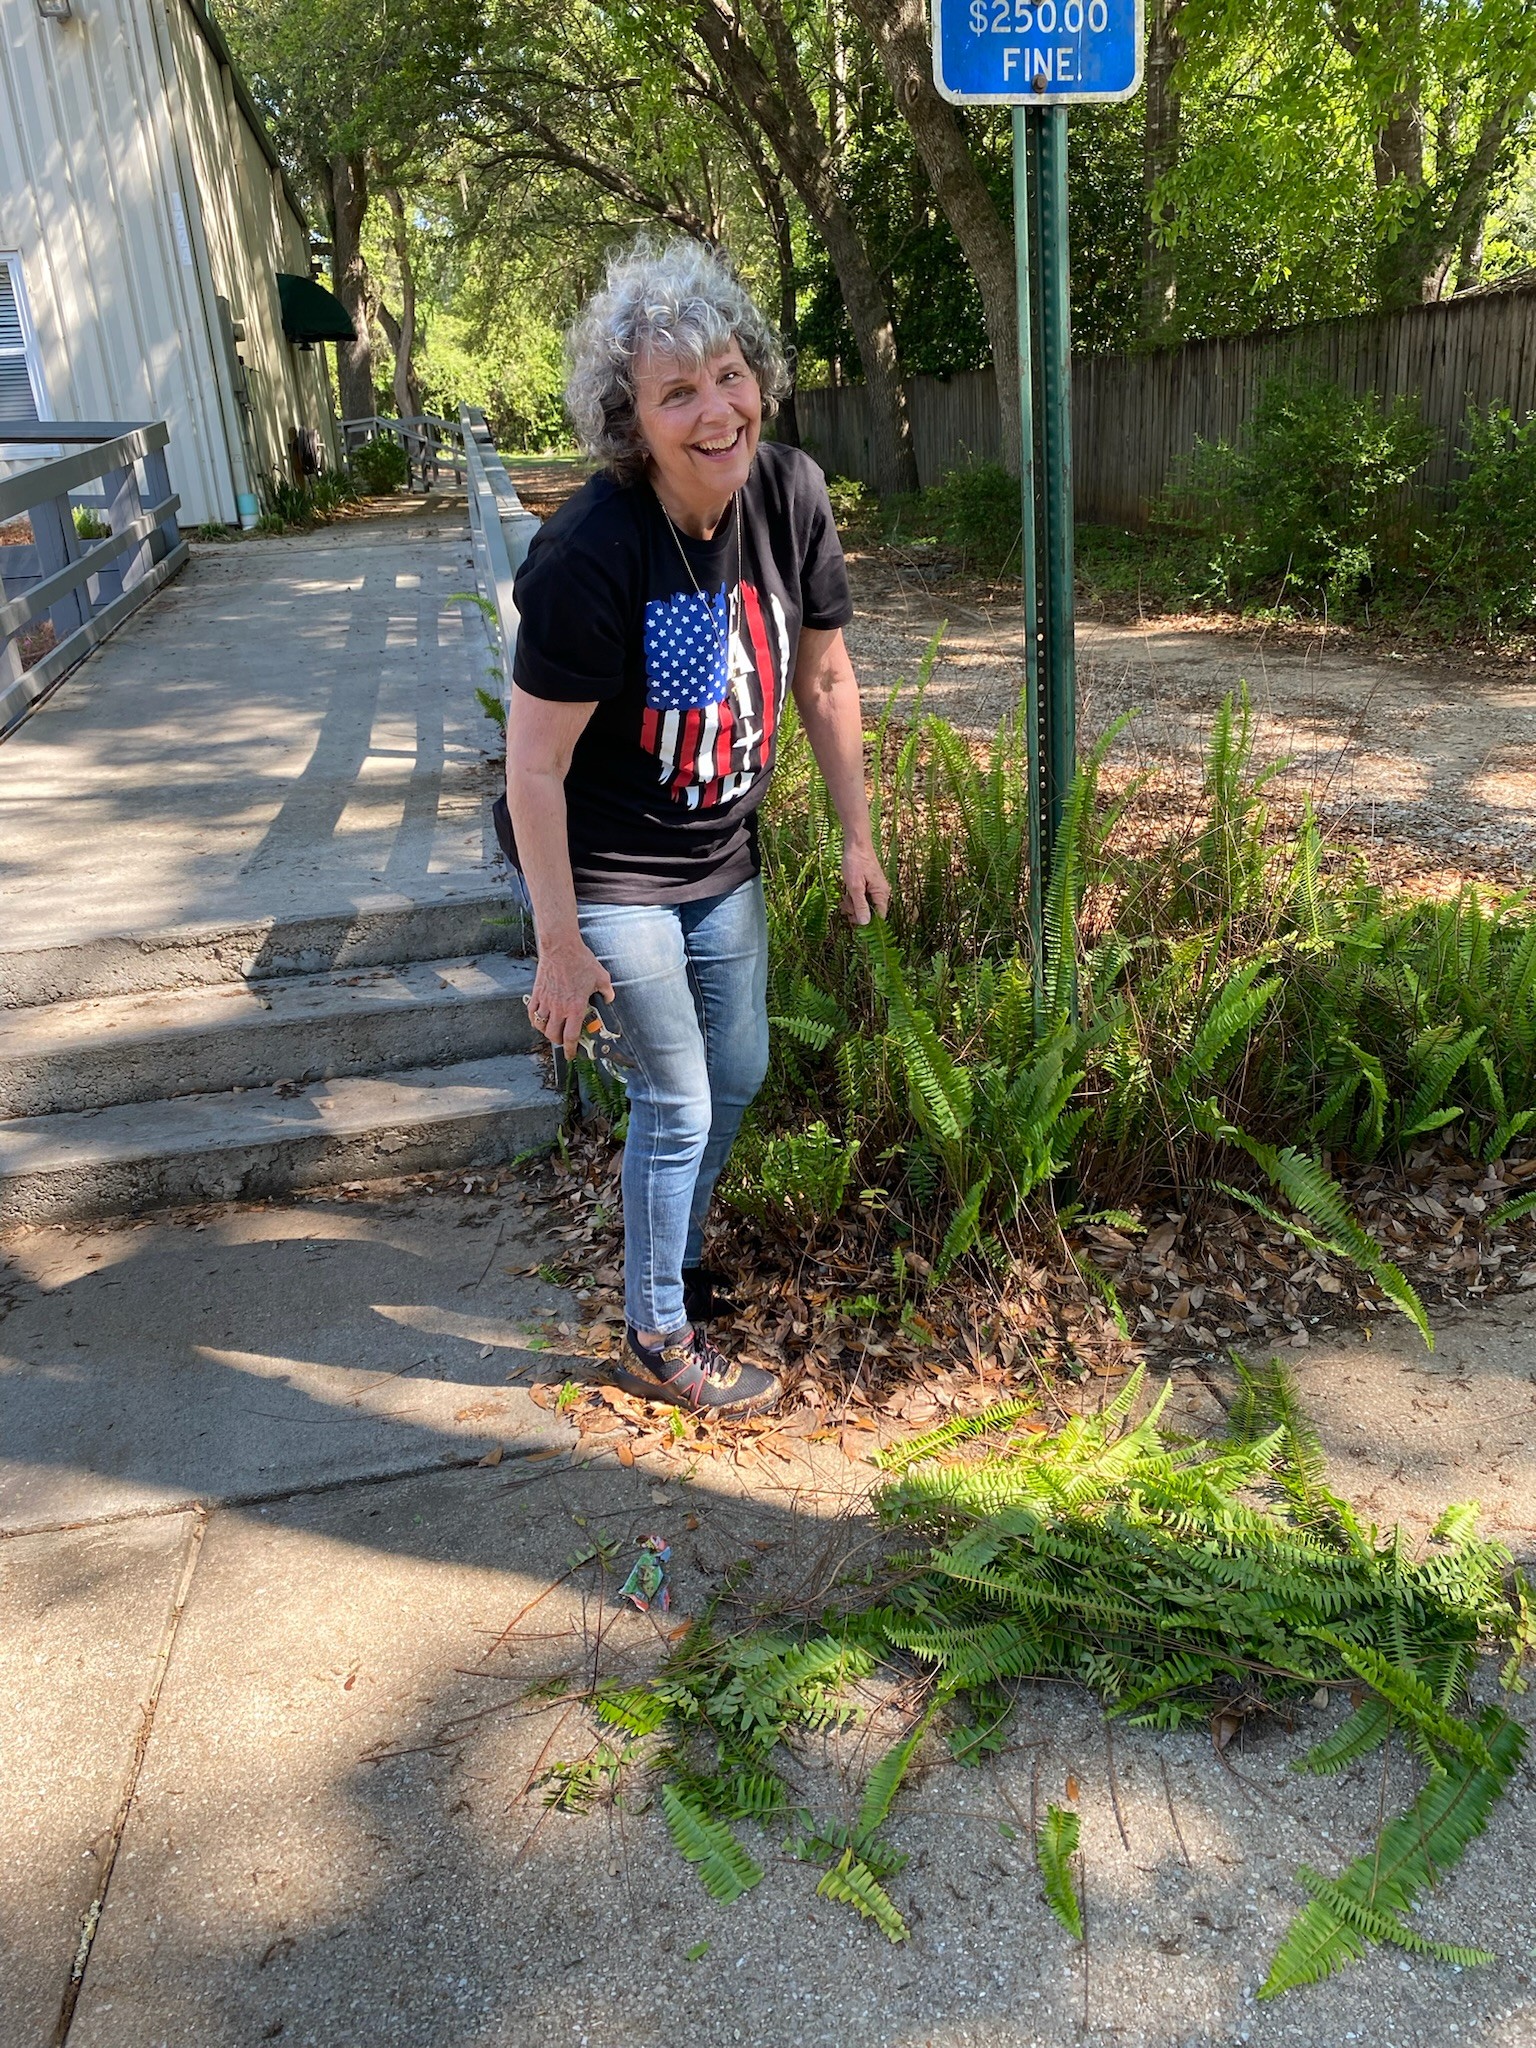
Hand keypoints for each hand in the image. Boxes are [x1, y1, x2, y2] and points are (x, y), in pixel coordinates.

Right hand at [527, 939, 615, 1058]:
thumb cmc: (580, 960)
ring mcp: (546, 1001)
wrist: (560, 947)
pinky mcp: (537, 994)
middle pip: (554, 1036)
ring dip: (547, 1032)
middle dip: (559, 1042)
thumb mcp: (601, 977)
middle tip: (564, 1040)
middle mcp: (558, 1008)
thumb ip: (607, 991)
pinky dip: (535, 1020)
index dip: (571, 1050)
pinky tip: (540, 1019)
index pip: (571, 1037)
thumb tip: (608, 998)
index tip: (572, 1055)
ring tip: (553, 1030)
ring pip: (541, 1027)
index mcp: (575, 1007)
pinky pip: (532, 1014)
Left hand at [841, 842, 891, 925]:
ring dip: (853, 905)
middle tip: (845, 905)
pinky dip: (854, 898)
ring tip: (844, 897)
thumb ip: (860, 905)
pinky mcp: (869, 885)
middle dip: (856, 912)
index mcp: (881, 894)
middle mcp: (881, 893)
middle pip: (871, 912)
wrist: (856, 844)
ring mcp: (875, 889)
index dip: (867, 922)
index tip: (853, 920)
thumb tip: (865, 923)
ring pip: (865, 905)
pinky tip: (846, 894)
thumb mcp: (855, 886)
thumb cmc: (856, 862)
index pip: (879, 917)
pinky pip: (862, 897)